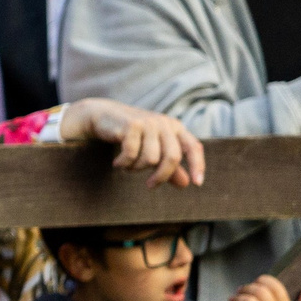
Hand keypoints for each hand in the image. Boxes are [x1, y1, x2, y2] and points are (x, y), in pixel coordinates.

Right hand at [58, 100, 205, 187]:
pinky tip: (117, 163)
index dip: (197, 165)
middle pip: (171, 157)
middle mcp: (164, 123)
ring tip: (128, 166)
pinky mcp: (131, 125)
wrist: (102, 115)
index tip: (197, 184)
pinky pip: (132, 155)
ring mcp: (148, 123)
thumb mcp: (152, 149)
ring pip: (150, 159)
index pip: (193, 147)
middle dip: (161, 176)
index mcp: (174, 127)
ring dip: (137, 168)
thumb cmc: (131, 134)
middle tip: (150, 185)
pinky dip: (124, 164)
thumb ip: (169, 165)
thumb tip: (186, 184)